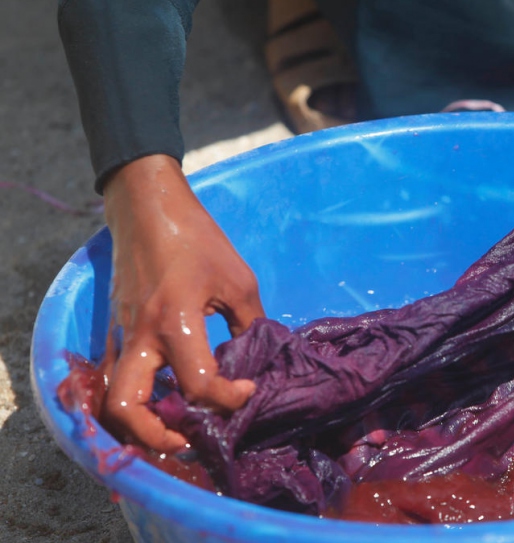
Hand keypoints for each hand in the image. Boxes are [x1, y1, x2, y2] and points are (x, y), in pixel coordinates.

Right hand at [98, 155, 262, 451]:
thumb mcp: (239, 281)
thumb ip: (249, 325)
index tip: (249, 389)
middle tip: (191, 437)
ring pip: (113, 399)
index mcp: (175, 323)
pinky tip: (167, 399)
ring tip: (177, 428)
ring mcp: (122, 336)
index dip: (229, 398)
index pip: (198, 384)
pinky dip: (139, 399)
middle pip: (127, 409)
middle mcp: (141, 337)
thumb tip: (256, 361)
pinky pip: (118, 378)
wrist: (147, 209)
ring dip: (140, 424)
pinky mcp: (117, 332)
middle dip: (158, 436)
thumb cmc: (197, 241)